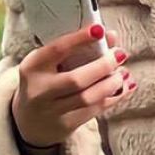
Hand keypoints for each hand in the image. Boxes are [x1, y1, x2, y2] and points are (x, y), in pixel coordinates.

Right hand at [11, 25, 134, 147]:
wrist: (30, 120)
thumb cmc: (45, 82)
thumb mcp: (51, 63)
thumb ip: (78, 48)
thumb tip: (111, 36)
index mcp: (33, 67)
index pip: (57, 50)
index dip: (79, 39)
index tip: (100, 29)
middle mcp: (40, 90)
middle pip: (76, 79)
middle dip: (103, 66)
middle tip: (120, 54)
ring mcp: (52, 110)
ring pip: (88, 98)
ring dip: (112, 84)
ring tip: (123, 73)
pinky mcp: (66, 125)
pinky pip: (95, 110)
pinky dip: (114, 97)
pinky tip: (124, 86)